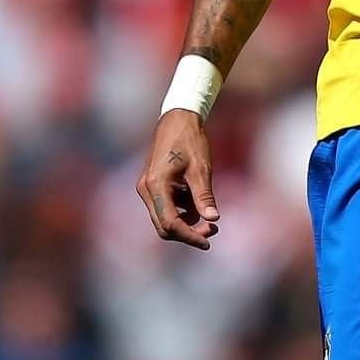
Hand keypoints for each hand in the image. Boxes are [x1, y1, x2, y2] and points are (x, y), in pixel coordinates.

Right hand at [136, 110, 219, 249]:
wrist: (177, 119)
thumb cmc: (190, 140)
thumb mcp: (201, 168)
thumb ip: (204, 196)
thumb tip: (213, 219)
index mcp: (156, 185)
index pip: (169, 223)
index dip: (189, 236)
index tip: (208, 241)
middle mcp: (146, 190)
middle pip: (164, 226)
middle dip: (188, 232)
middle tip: (212, 230)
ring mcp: (148, 189)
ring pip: (165, 219)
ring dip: (187, 222)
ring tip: (209, 214)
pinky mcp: (153, 187)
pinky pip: (167, 208)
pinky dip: (183, 210)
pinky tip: (198, 201)